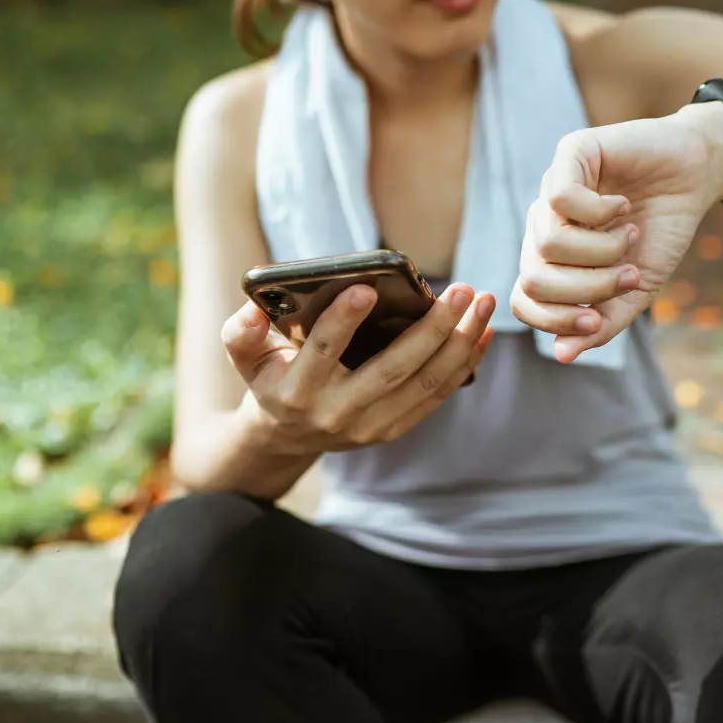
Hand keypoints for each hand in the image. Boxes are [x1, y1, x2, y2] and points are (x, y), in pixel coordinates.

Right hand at [221, 283, 495, 453]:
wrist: (285, 434)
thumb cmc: (270, 376)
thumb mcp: (244, 355)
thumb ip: (241, 331)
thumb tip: (254, 307)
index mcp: (296, 391)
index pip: (321, 352)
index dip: (342, 321)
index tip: (367, 288)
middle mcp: (336, 413)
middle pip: (391, 370)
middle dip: (431, 329)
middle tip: (460, 290)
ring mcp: (369, 427)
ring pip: (424, 384)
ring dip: (459, 343)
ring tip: (481, 304)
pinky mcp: (392, 429)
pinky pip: (435, 396)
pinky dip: (463, 364)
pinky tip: (481, 332)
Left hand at [511, 105, 722, 361]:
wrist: (697, 177)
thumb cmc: (661, 232)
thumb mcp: (636, 289)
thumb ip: (603, 323)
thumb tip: (562, 354)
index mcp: (552, 260)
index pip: (524, 301)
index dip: (556, 319)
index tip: (598, 318)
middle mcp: (543, 225)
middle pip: (534, 278)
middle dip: (587, 287)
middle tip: (627, 273)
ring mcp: (551, 190)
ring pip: (548, 243)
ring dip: (601, 250)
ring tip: (629, 235)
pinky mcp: (570, 155)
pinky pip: (561, 199)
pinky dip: (601, 213)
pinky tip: (623, 206)